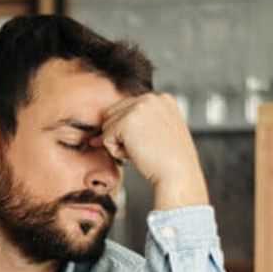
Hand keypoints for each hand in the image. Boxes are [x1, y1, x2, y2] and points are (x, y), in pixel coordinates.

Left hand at [90, 92, 208, 209]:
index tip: (145, 144)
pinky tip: (134, 154)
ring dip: (118, 144)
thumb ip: (131, 128)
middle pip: (113, 115)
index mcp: (162, 99)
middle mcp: (151, 98)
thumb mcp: (154, 136)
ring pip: (107, 126)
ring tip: (141, 151)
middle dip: (120, 136)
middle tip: (143, 149)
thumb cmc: (168, 161)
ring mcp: (139, 107)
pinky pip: (105, 138)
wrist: (178, 174)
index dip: (127, 131)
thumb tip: (94, 138)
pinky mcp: (127, 121)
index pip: (126, 110)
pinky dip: (115, 151)